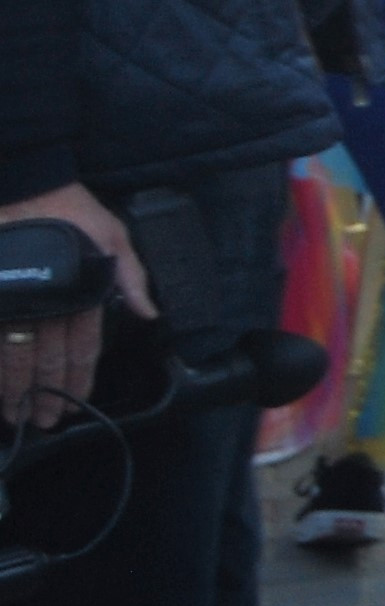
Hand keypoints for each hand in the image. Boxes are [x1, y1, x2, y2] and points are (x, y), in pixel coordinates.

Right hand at [0, 183, 153, 430]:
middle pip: (46, 362)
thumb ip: (130, 278)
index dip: (77, 379)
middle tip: (41, 421)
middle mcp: (46, 305)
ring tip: (13, 413)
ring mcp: (14, 302)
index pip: (82, 349)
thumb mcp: (114, 237)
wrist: (24, 184)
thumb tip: (150, 315)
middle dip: (44, 395)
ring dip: (14, 389)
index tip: (72, 401)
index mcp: (81, 294)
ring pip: (13, 357)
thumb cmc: (71, 209)